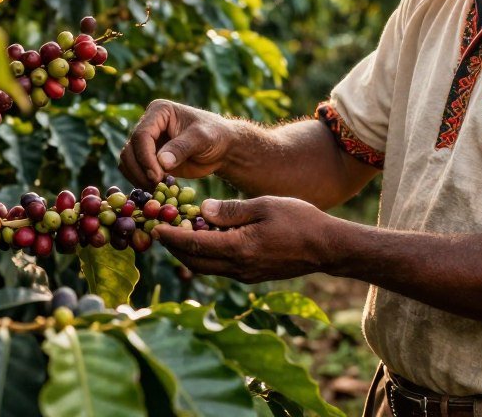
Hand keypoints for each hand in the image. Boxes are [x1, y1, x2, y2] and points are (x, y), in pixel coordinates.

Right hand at [119, 100, 237, 187]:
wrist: (221, 148)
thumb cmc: (215, 136)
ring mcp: (147, 141)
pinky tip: (156, 189)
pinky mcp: (149, 157)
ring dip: (138, 177)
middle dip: (141, 170)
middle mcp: (148, 124)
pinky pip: (134, 170)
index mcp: (159, 111)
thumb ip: (182, 148)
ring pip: (128, 161)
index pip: (142, 135)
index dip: (145, 157)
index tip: (157, 176)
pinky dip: (140, 180)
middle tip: (157, 186)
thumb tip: (162, 162)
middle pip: (130, 149)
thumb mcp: (202, 139)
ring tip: (157, 189)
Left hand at [155, 197, 339, 282]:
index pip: (195, 245)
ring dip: (190, 253)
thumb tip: (202, 210)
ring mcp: (245, 275)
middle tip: (161, 230)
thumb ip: (231, 210)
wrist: (326, 247)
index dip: (171, 237)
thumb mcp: (264, 205)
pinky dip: (207, 255)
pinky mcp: (252, 275)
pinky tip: (207, 239)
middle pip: (194, 262)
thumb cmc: (299, 220)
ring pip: (206, 267)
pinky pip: (221, 268)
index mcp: (239, 248)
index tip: (156, 227)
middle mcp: (238, 267)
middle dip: (175, 247)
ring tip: (180, 233)